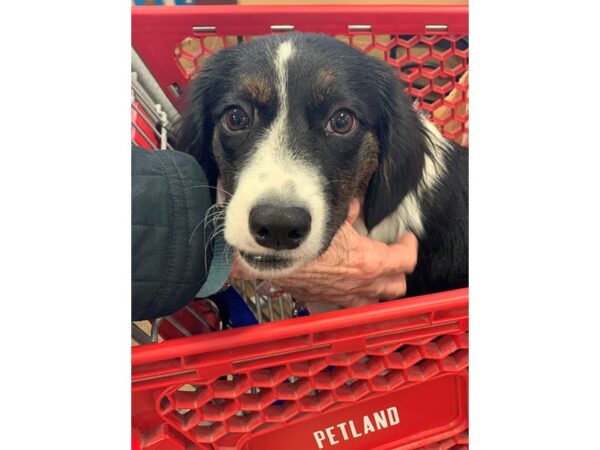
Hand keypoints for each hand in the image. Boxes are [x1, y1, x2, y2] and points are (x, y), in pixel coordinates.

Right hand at [230, 199, 418, 307]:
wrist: (270, 259)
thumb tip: (354, 204)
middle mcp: (361, 285)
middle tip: (393, 256)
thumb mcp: (331, 216)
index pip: (405, 260)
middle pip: (396, 286)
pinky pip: (348, 306)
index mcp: (369, 262)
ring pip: (375, 302)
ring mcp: (344, 297)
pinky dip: (354, 298)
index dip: (409, 245)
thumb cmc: (302, 238)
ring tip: (375, 275)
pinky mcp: (325, 301)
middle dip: (398, 272)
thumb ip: (349, 209)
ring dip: (379, 289)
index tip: (405, 236)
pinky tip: (348, 286)